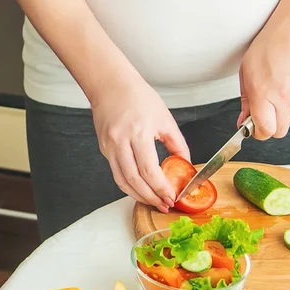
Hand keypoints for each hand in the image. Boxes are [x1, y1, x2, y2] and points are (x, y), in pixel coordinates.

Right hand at [91, 72, 189, 212]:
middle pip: (134, 181)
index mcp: (138, 133)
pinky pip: (116, 173)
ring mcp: (109, 147)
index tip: (171, 197)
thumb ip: (177, 144)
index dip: (160, 187)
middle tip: (164, 205)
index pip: (149, 170)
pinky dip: (129, 185)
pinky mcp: (104, 149)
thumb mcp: (165, 119)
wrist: (111, 85)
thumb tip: (186, 164)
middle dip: (151, 197)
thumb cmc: (138, 97)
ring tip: (154, 201)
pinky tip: (141, 189)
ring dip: (139, 196)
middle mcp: (120, 143)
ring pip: (122, 182)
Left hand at [238, 21, 289, 139]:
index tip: (254, 127)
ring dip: (282, 114)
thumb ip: (246, 102)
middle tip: (264, 113)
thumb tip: (243, 122)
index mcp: (263, 93)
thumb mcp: (247, 73)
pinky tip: (288, 86)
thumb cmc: (268, 46)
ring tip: (276, 94)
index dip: (258, 132)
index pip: (265, 130)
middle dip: (270, 126)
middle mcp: (284, 98)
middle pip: (280, 131)